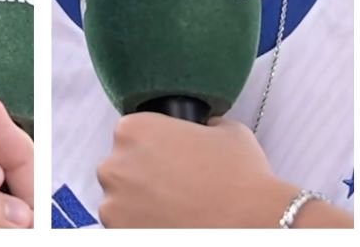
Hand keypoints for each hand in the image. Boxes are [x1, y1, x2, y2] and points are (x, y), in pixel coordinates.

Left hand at [98, 114, 302, 227]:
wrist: (247, 224)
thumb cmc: (238, 177)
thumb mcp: (227, 129)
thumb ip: (202, 125)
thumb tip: (202, 130)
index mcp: (135, 129)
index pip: (131, 131)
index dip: (154, 142)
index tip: (170, 154)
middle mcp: (115, 165)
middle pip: (121, 165)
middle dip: (143, 173)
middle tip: (176, 182)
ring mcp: (112, 205)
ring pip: (120, 199)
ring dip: (141, 201)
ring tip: (176, 205)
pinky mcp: (120, 234)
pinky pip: (126, 226)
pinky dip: (143, 225)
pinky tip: (172, 221)